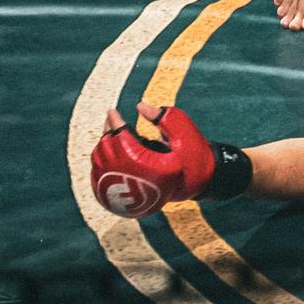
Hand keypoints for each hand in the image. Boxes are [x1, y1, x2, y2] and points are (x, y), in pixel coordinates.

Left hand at [91, 104, 214, 217]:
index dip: (115, 123)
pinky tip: (110, 151)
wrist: (201, 181)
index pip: (122, 140)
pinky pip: (105, 178)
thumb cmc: (195, 154)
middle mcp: (139, 182)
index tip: (112, 111)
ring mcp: (131, 193)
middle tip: (110, 118)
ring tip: (110, 132)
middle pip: (109, 152)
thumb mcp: (185, 131)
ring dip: (103, 146)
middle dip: (107, 132)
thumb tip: (140, 106)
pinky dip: (103, 162)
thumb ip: (165, 117)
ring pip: (103, 165)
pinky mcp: (128, 197)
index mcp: (152, 167)